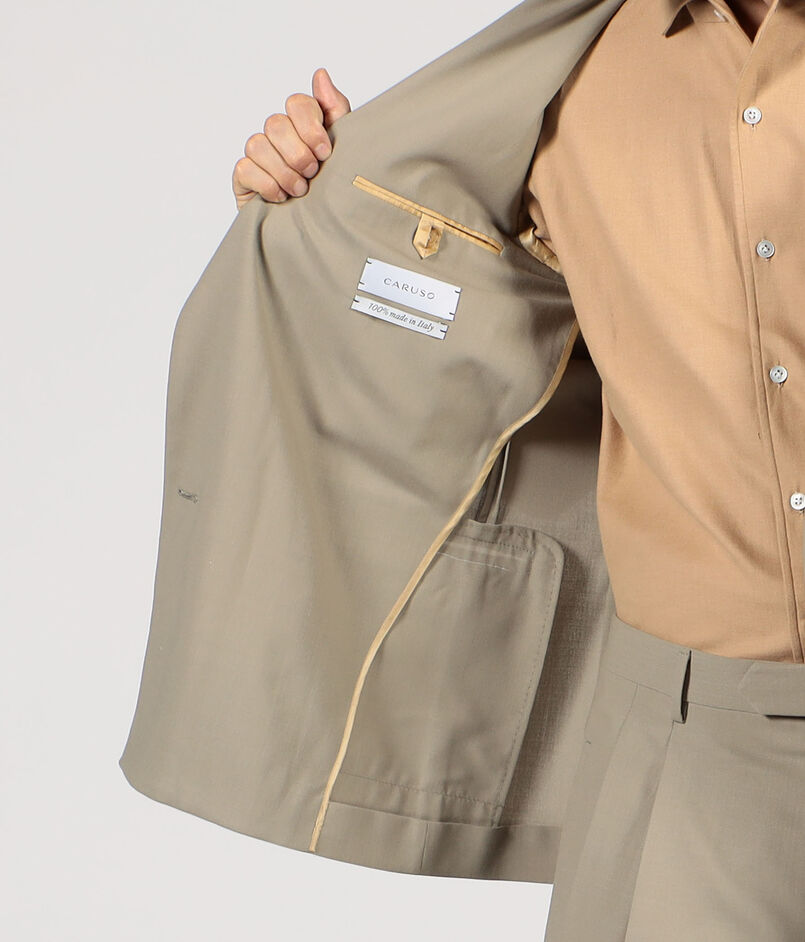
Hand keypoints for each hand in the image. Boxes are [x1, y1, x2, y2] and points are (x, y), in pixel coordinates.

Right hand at [232, 67, 351, 210]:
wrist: (319, 234)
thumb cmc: (331, 192)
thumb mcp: (343, 152)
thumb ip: (336, 112)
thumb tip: (320, 74)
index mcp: (303, 125)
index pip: (297, 103)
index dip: (310, 126)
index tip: (325, 152)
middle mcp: (278, 135)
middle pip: (276, 123)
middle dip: (298, 153)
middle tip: (312, 174)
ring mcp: (258, 155)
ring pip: (258, 144)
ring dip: (284, 172)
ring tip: (300, 191)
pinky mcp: (243, 177)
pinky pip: (246, 167)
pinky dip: (267, 184)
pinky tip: (281, 198)